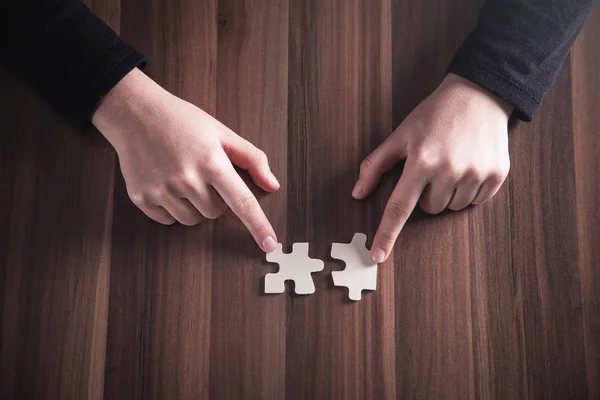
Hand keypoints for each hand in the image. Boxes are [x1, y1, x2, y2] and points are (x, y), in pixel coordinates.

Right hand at [92, 68, 279, 252]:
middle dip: (214, 199)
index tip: (269, 245)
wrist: (134, 113)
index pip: (242, 202)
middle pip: (215, 213)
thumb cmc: (181, 121)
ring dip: (193, 206)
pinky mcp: (141, 198)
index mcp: (212, 162)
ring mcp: (162, 190)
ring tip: (182, 177)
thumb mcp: (221, 132)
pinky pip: (168, 220)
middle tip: (201, 174)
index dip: (259, 225)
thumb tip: (272, 185)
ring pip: (192, 220)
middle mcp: (187, 179)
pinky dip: (171, 208)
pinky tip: (165, 183)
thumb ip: (251, 158)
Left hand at [353, 73, 512, 262]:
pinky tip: (469, 165)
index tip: (378, 256)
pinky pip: (476, 201)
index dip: (387, 234)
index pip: (399, 207)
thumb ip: (375, 166)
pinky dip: (469, 189)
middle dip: (427, 194)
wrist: (479, 94)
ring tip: (452, 163)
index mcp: (422, 161)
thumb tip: (357, 193)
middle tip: (432, 167)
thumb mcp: (400, 135)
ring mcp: (476, 174)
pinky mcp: (498, 175)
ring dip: (448, 193)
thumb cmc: (434, 115)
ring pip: (452, 207)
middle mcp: (450, 170)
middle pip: (430, 209)